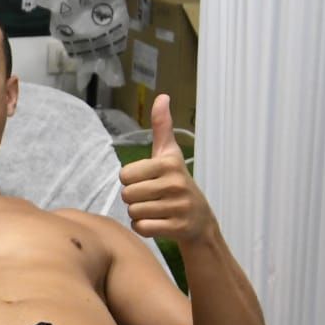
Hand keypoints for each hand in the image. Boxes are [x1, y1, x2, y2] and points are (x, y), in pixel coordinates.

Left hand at [119, 94, 212, 243]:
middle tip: (150, 197)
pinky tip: (157, 222)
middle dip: (134, 198)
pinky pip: (141, 228)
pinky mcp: (177, 227)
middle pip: (127, 194)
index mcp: (169, 164)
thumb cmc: (177, 182)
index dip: (131, 180)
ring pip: (133, 212)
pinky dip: (143, 227)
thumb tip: (162, 96)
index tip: (146, 180)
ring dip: (138, 213)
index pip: (125, 175)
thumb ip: (162, 127)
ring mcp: (178, 207)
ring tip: (155, 209)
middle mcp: (175, 184)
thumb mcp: (170, 154)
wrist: (200, 220)